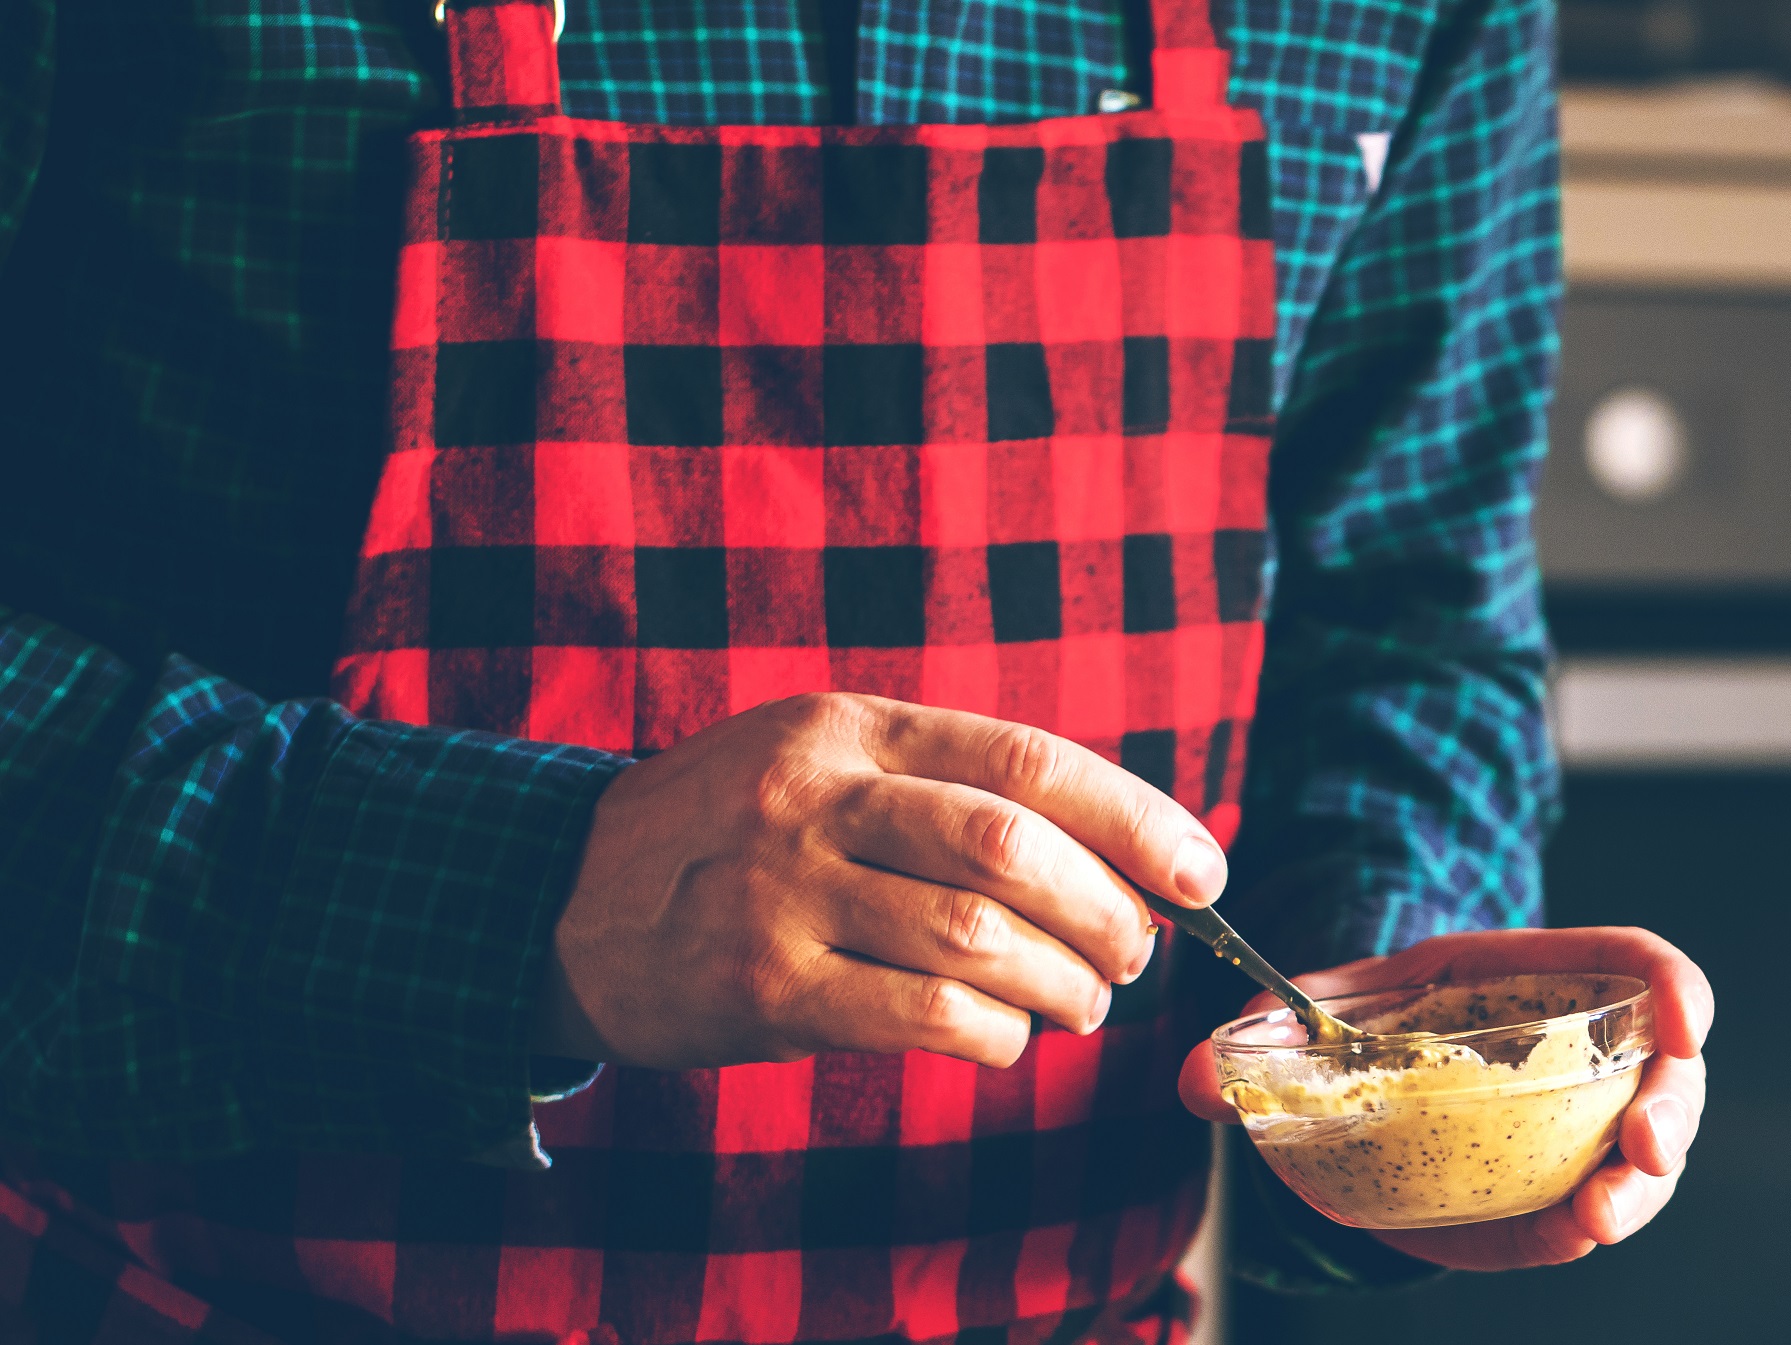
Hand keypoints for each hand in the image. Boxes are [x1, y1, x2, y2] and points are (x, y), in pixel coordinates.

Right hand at [534, 693, 1228, 1070]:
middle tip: (1134, 955)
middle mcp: (816, 794)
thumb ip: (944, 785)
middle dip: (1106, 912)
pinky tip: (1000, 1038)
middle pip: (1010, 849)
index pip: (1026, 758)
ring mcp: (781, 890)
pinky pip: (921, 1016)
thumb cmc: (730, 830)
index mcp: (851, 724)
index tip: (1201, 872)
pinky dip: (992, 1036)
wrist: (564, 897)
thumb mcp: (824, 759)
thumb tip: (1110, 852)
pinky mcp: (761, 986)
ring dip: (1061, 985)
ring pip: (975, 939)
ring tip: (1079, 1004)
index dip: (1133, 817)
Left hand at [1178, 926, 1711, 1269]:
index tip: (1688, 1022)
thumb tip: (1191, 1080)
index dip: (1675, 985)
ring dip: (1639, 1187)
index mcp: (1527, 973)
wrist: (1355, 1076)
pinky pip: (1593, 1199)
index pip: (1632, 962)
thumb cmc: (1353, 1025)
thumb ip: (1261, 1038)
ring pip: (1645, 1146)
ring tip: (1598, 1217)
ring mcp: (1574, 1113)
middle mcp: (1571, 1041)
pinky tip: (1570, 1232)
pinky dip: (1588, 1219)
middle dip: (1673, 1109)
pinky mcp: (1551, 1177)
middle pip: (1664, 1066)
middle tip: (1643, 1151)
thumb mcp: (1313, 1015)